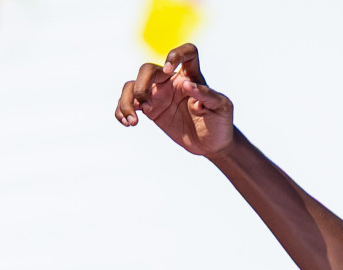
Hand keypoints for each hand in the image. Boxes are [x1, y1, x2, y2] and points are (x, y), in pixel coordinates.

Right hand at [115, 43, 234, 156]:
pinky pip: (129, 104)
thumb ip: (206, 95)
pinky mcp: (150, 110)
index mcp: (192, 75)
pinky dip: (122, 111)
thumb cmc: (220, 122)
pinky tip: (127, 124)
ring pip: (132, 86)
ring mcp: (159, 95)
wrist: (211, 144)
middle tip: (146, 106)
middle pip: (148, 70)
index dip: (175, 55)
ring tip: (133, 121)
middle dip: (141, 85)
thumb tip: (186, 85)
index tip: (169, 70)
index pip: (186, 52)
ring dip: (127, 101)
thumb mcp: (221, 108)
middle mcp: (172, 81)